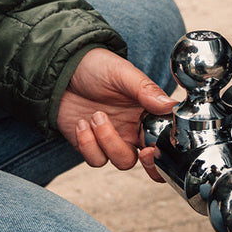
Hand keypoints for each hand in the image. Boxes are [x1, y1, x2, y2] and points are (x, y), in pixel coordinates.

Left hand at [57, 48, 175, 179]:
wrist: (61, 70)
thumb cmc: (95, 66)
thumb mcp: (122, 73)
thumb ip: (146, 90)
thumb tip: (170, 105)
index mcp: (146, 111)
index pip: (164, 137)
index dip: (164, 148)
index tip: (155, 146)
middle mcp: (133, 128)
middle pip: (150, 161)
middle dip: (151, 165)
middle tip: (143, 152)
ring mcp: (112, 138)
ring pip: (122, 161)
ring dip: (109, 142)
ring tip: (96, 115)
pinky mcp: (90, 145)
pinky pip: (96, 159)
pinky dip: (88, 145)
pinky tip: (82, 123)